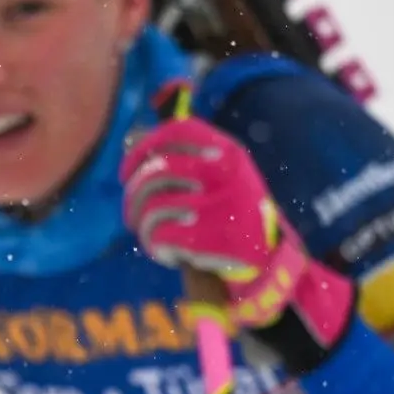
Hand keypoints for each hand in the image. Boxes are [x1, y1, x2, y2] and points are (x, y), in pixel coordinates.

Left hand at [120, 116, 352, 369]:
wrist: (266, 260)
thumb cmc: (228, 213)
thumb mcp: (217, 176)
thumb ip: (181, 157)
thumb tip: (130, 139)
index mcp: (228, 152)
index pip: (178, 132)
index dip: (144, 148)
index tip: (127, 171)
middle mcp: (226, 174)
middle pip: (156, 172)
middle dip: (134, 196)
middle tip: (133, 213)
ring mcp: (220, 206)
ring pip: (153, 208)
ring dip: (143, 226)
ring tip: (154, 235)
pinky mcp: (210, 239)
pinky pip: (160, 238)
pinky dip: (156, 248)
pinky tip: (169, 253)